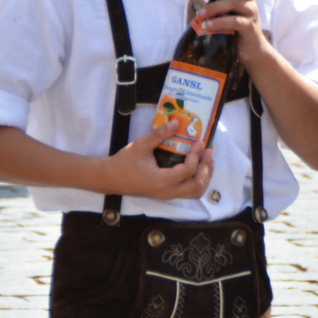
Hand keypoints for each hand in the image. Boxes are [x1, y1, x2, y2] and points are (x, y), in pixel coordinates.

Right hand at [100, 120, 214, 200]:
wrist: (108, 179)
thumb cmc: (123, 163)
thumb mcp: (140, 145)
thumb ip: (159, 134)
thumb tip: (176, 122)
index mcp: (161, 181)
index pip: (187, 171)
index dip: (197, 156)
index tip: (200, 142)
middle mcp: (166, 192)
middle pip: (196, 186)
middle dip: (206, 169)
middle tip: (209, 152)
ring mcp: (166, 195)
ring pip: (194, 192)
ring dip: (204, 177)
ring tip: (208, 161)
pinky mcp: (165, 193)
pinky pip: (187, 191)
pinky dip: (197, 180)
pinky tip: (198, 167)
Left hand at [193, 0, 269, 66]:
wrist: (250, 51)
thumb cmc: (235, 28)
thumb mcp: (224, 9)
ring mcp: (251, 13)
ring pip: (234, 2)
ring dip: (214, 7)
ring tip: (201, 15)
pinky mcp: (248, 27)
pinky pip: (233, 21)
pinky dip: (218, 22)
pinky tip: (207, 26)